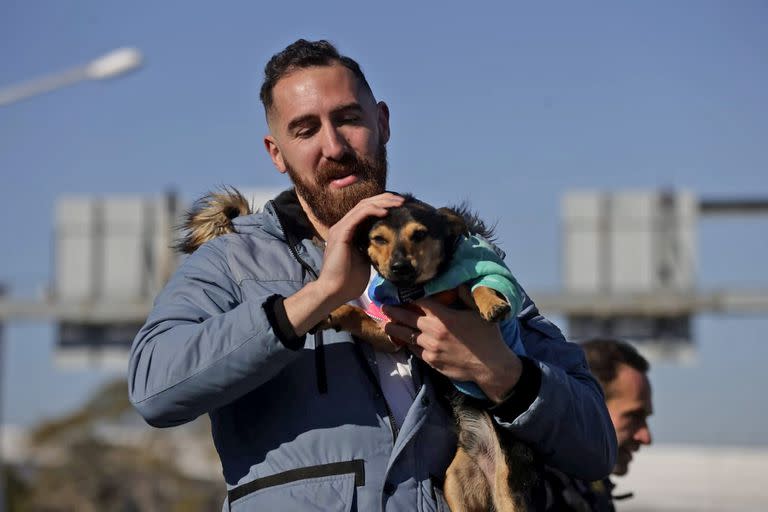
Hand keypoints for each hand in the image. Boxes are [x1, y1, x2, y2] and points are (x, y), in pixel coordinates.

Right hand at [316, 193, 403, 305]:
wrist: (334, 291)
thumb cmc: (349, 280)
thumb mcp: (365, 259)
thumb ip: (371, 247)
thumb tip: (386, 243)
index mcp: (348, 231)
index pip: (366, 211)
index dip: (383, 205)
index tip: (400, 207)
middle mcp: (343, 226)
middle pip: (365, 204)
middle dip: (385, 199)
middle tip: (402, 200)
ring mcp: (340, 228)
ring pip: (363, 206)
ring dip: (382, 202)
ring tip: (398, 203)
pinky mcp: (341, 233)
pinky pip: (359, 215)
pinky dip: (373, 211)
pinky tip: (386, 212)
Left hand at [383, 297, 522, 402]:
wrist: (489, 366)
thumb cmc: (486, 336)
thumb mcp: (479, 312)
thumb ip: (466, 295)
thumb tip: (458, 282)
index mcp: (443, 317)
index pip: (420, 303)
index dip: (408, 297)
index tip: (398, 293)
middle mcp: (432, 331)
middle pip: (407, 319)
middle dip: (393, 312)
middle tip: (383, 307)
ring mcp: (430, 347)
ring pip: (407, 336)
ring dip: (395, 329)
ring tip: (385, 325)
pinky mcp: (431, 361)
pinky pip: (415, 350)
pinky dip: (408, 343)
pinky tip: (402, 340)